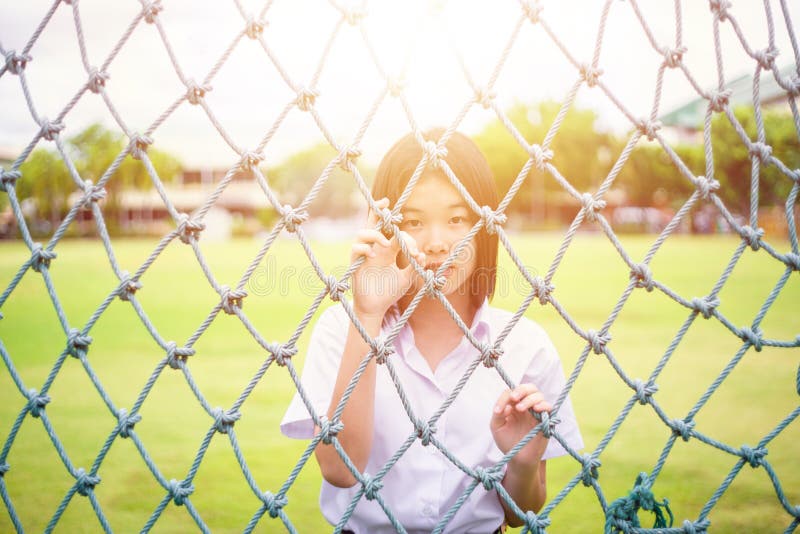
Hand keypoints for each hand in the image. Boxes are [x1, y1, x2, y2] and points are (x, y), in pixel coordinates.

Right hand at [350, 198, 425, 317]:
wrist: (375, 307)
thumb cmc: (389, 292)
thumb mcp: (405, 278)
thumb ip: (413, 266)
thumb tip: (422, 255)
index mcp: (387, 250)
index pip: (395, 234)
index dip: (406, 238)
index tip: (415, 252)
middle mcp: (375, 248)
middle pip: (373, 223)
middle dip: (378, 210)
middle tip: (386, 203)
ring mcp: (364, 254)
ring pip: (362, 232)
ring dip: (375, 234)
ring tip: (387, 244)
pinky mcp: (355, 263)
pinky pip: (355, 248)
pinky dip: (364, 248)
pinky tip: (373, 255)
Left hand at [490, 384, 550, 465]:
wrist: (517, 459)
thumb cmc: (507, 442)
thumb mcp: (497, 427)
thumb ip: (498, 414)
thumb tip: (507, 405)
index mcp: (514, 405)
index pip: (512, 392)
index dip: (505, 397)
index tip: (498, 411)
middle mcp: (526, 406)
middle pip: (529, 388)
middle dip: (521, 390)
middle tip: (514, 398)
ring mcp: (537, 413)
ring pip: (538, 396)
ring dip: (529, 399)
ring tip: (520, 409)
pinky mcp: (546, 421)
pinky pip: (549, 408)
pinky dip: (543, 405)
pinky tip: (535, 410)